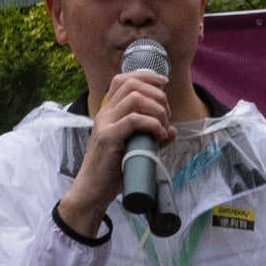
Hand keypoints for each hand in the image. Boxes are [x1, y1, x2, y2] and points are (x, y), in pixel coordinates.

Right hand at [58, 55, 175, 233]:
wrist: (93, 191)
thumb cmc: (113, 171)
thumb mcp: (136, 148)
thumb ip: (152, 137)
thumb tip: (172, 130)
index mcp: (108, 111)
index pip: (123, 79)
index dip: (146, 75)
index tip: (164, 82)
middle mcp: (104, 113)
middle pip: (131, 84)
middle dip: (157, 94)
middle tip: (167, 114)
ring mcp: (105, 124)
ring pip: (135, 98)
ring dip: (157, 109)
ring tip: (162, 126)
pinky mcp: (108, 138)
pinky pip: (134, 120)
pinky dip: (152, 124)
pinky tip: (158, 135)